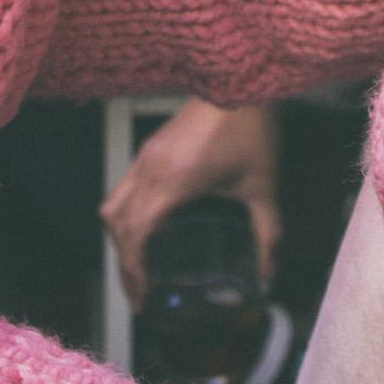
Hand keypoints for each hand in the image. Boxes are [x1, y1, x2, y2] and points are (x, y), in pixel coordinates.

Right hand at [101, 100, 279, 301]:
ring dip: (121, 237)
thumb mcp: (263, 190)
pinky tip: (151, 228)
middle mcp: (150, 168)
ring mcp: (146, 155)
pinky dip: (128, 214)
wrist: (244, 83)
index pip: (134, 236)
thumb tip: (269, 277)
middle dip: (124, 263)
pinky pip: (125, 186)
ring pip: (113, 203)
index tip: (143, 300)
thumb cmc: (252, 131)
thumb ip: (268, 237)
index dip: (133, 272)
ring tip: (140, 265)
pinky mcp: (151, 146)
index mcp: (172, 182)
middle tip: (140, 292)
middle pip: (116, 225)